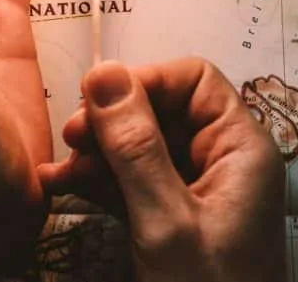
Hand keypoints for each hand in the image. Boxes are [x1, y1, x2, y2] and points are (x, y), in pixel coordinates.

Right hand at [37, 59, 286, 281]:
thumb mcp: (164, 223)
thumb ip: (135, 148)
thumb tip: (104, 73)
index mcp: (241, 151)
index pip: (194, 81)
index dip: (143, 82)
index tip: (95, 101)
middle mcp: (223, 164)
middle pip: (164, 111)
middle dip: (113, 120)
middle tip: (70, 138)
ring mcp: (197, 195)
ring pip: (142, 148)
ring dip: (97, 153)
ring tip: (56, 171)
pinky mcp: (174, 224)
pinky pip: (134, 185)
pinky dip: (100, 184)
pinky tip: (62, 188)